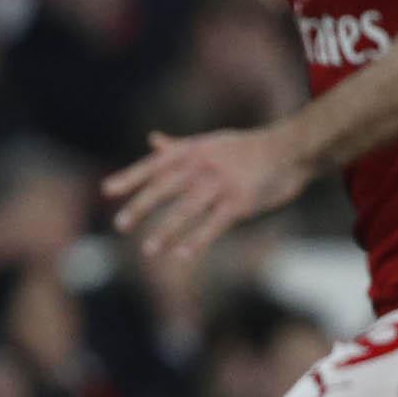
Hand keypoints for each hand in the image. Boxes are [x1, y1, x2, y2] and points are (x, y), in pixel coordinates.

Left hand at [102, 128, 306, 261]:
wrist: (290, 150)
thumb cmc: (246, 148)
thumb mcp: (210, 142)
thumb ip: (179, 146)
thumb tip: (151, 140)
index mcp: (192, 150)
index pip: (155, 164)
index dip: (130, 177)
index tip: (107, 191)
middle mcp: (203, 165)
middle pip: (164, 187)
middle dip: (141, 207)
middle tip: (120, 225)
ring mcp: (221, 184)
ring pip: (186, 210)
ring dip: (166, 232)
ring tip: (148, 250)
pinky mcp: (240, 203)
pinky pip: (214, 225)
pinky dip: (197, 241)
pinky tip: (182, 256)